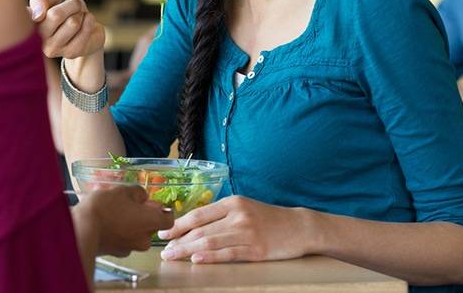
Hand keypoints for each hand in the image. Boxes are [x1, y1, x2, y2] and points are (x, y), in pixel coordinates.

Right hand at [28, 0, 104, 58]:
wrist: (85, 26)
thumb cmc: (66, 9)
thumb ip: (41, 0)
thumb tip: (38, 14)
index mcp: (27, 23)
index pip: (30, 11)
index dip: (42, 4)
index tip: (48, 6)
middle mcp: (35, 40)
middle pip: (56, 15)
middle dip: (72, 5)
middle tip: (75, 6)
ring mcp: (52, 49)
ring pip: (73, 23)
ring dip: (80, 14)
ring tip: (79, 17)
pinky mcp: (70, 53)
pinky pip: (85, 30)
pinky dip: (89, 20)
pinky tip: (86, 24)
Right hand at [75, 185, 174, 256]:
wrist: (82, 229)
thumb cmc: (105, 208)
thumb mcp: (123, 191)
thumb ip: (138, 193)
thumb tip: (141, 197)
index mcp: (151, 222)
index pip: (169, 220)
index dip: (163, 210)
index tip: (155, 204)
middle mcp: (144, 238)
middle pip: (150, 226)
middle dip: (143, 215)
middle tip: (131, 203)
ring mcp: (130, 248)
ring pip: (135, 232)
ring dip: (129, 222)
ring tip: (114, 209)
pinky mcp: (116, 253)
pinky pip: (123, 239)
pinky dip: (118, 231)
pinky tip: (106, 220)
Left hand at [157, 195, 308, 262]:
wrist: (298, 227)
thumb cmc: (267, 218)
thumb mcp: (244, 208)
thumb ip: (221, 214)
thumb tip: (192, 226)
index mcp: (233, 202)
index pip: (198, 214)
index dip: (178, 225)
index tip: (163, 233)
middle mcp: (238, 215)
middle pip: (201, 229)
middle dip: (179, 241)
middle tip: (163, 251)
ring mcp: (248, 233)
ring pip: (210, 241)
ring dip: (188, 250)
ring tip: (173, 257)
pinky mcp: (256, 250)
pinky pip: (228, 254)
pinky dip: (210, 257)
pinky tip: (197, 259)